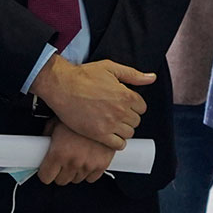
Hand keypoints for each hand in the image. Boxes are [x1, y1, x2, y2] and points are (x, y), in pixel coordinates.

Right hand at [31, 55, 154, 149]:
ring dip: (122, 129)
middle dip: (127, 117)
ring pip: (128, 133)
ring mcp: (110, 124)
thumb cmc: (82, 76)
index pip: (142, 107)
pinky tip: (109, 134)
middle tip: (115, 113)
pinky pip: (118, 145)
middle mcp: (121, 111)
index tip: (123, 104)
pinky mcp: (99, 134)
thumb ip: (132, 74)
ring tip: (111, 123)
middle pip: (136, 121)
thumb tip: (151, 78)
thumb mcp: (109, 68)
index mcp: (126, 95)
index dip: (133, 105)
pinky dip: (117, 142)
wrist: (61, 86)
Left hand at [37, 119, 114, 184]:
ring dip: (73, 172)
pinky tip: (85, 161)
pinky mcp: (101, 165)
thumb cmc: (78, 114)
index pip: (46, 177)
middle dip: (59, 173)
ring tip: (74, 158)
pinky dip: (88, 172)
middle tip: (60, 163)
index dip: (45, 173)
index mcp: (58, 153)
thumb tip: (41, 143)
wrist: (101, 112)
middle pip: (61, 181)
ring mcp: (88, 165)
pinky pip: (91, 178)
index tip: (46, 170)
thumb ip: (47, 136)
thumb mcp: (55, 122)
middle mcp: (73, 162)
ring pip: (76, 180)